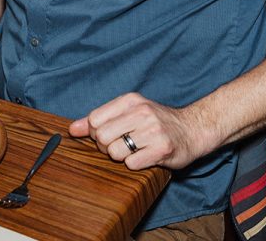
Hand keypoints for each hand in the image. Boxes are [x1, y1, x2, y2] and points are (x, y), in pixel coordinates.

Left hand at [68, 92, 216, 171]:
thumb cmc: (156, 122)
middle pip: (102, 137)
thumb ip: (99, 119)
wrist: (193, 130)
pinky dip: (135, 164)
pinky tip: (145, 156)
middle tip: (121, 145)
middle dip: (106, 147)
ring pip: (115, 152)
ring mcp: (152, 131)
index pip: (94, 119)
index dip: (96, 132)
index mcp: (130, 100)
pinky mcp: (162, 149)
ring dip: (121, 156)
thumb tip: (72, 129)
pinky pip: (131, 164)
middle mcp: (142, 112)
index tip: (108, 134)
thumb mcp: (128, 112)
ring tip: (134, 150)